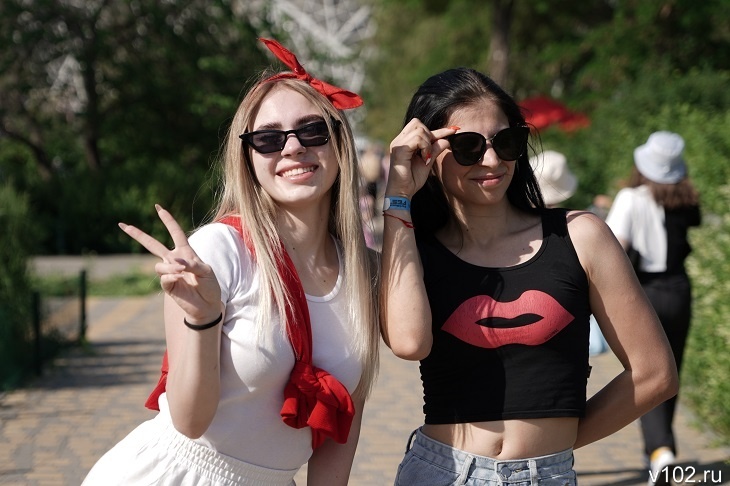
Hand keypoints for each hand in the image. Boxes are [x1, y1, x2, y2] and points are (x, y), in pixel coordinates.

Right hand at [119, 204, 221, 323]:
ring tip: (182, 272)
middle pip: (153, 245)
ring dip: (170, 267)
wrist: (207, 306)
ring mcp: (169, 272)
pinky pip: (163, 277)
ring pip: (159, 264)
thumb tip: (174, 261)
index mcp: (186, 252)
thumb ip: (192, 264)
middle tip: (123, 225)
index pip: (176, 233)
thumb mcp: (206, 271)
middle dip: (138, 235)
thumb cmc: (210, 286)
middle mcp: (174, 260)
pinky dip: (171, 276)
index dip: (168, 220)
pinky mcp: (167, 285)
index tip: (159, 208)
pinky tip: (179, 279)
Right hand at [386, 119, 455, 196]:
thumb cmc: (412, 180)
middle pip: (418, 123)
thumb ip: (435, 150)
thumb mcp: (428, 162)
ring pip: (419, 130)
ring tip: (426, 157)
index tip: (454, 130)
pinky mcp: (399, 149)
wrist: (402, 193)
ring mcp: (397, 144)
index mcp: (404, 142)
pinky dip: (425, 147)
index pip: (421, 128)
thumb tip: (447, 139)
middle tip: (429, 153)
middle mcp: (399, 140)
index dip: (439, 129)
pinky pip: (417, 138)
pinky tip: (424, 158)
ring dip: (428, 143)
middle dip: (429, 135)